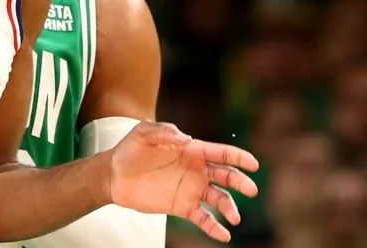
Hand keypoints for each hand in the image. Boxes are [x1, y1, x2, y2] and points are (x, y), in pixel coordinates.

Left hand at [110, 122, 259, 242]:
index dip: (238, 157)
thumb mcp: (143, 132)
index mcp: (192, 150)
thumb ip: (164, 131)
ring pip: (219, 199)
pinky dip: (214, 227)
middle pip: (226, 176)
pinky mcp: (182, 206)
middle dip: (241, 182)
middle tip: (251, 190)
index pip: (221, 153)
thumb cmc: (130, 149)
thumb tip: (185, 139)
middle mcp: (197, 170)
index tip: (253, 164)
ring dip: (230, 208)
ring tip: (234, 218)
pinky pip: (203, 218)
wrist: (114, 175)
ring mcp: (191, 189)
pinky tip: (223, 235)